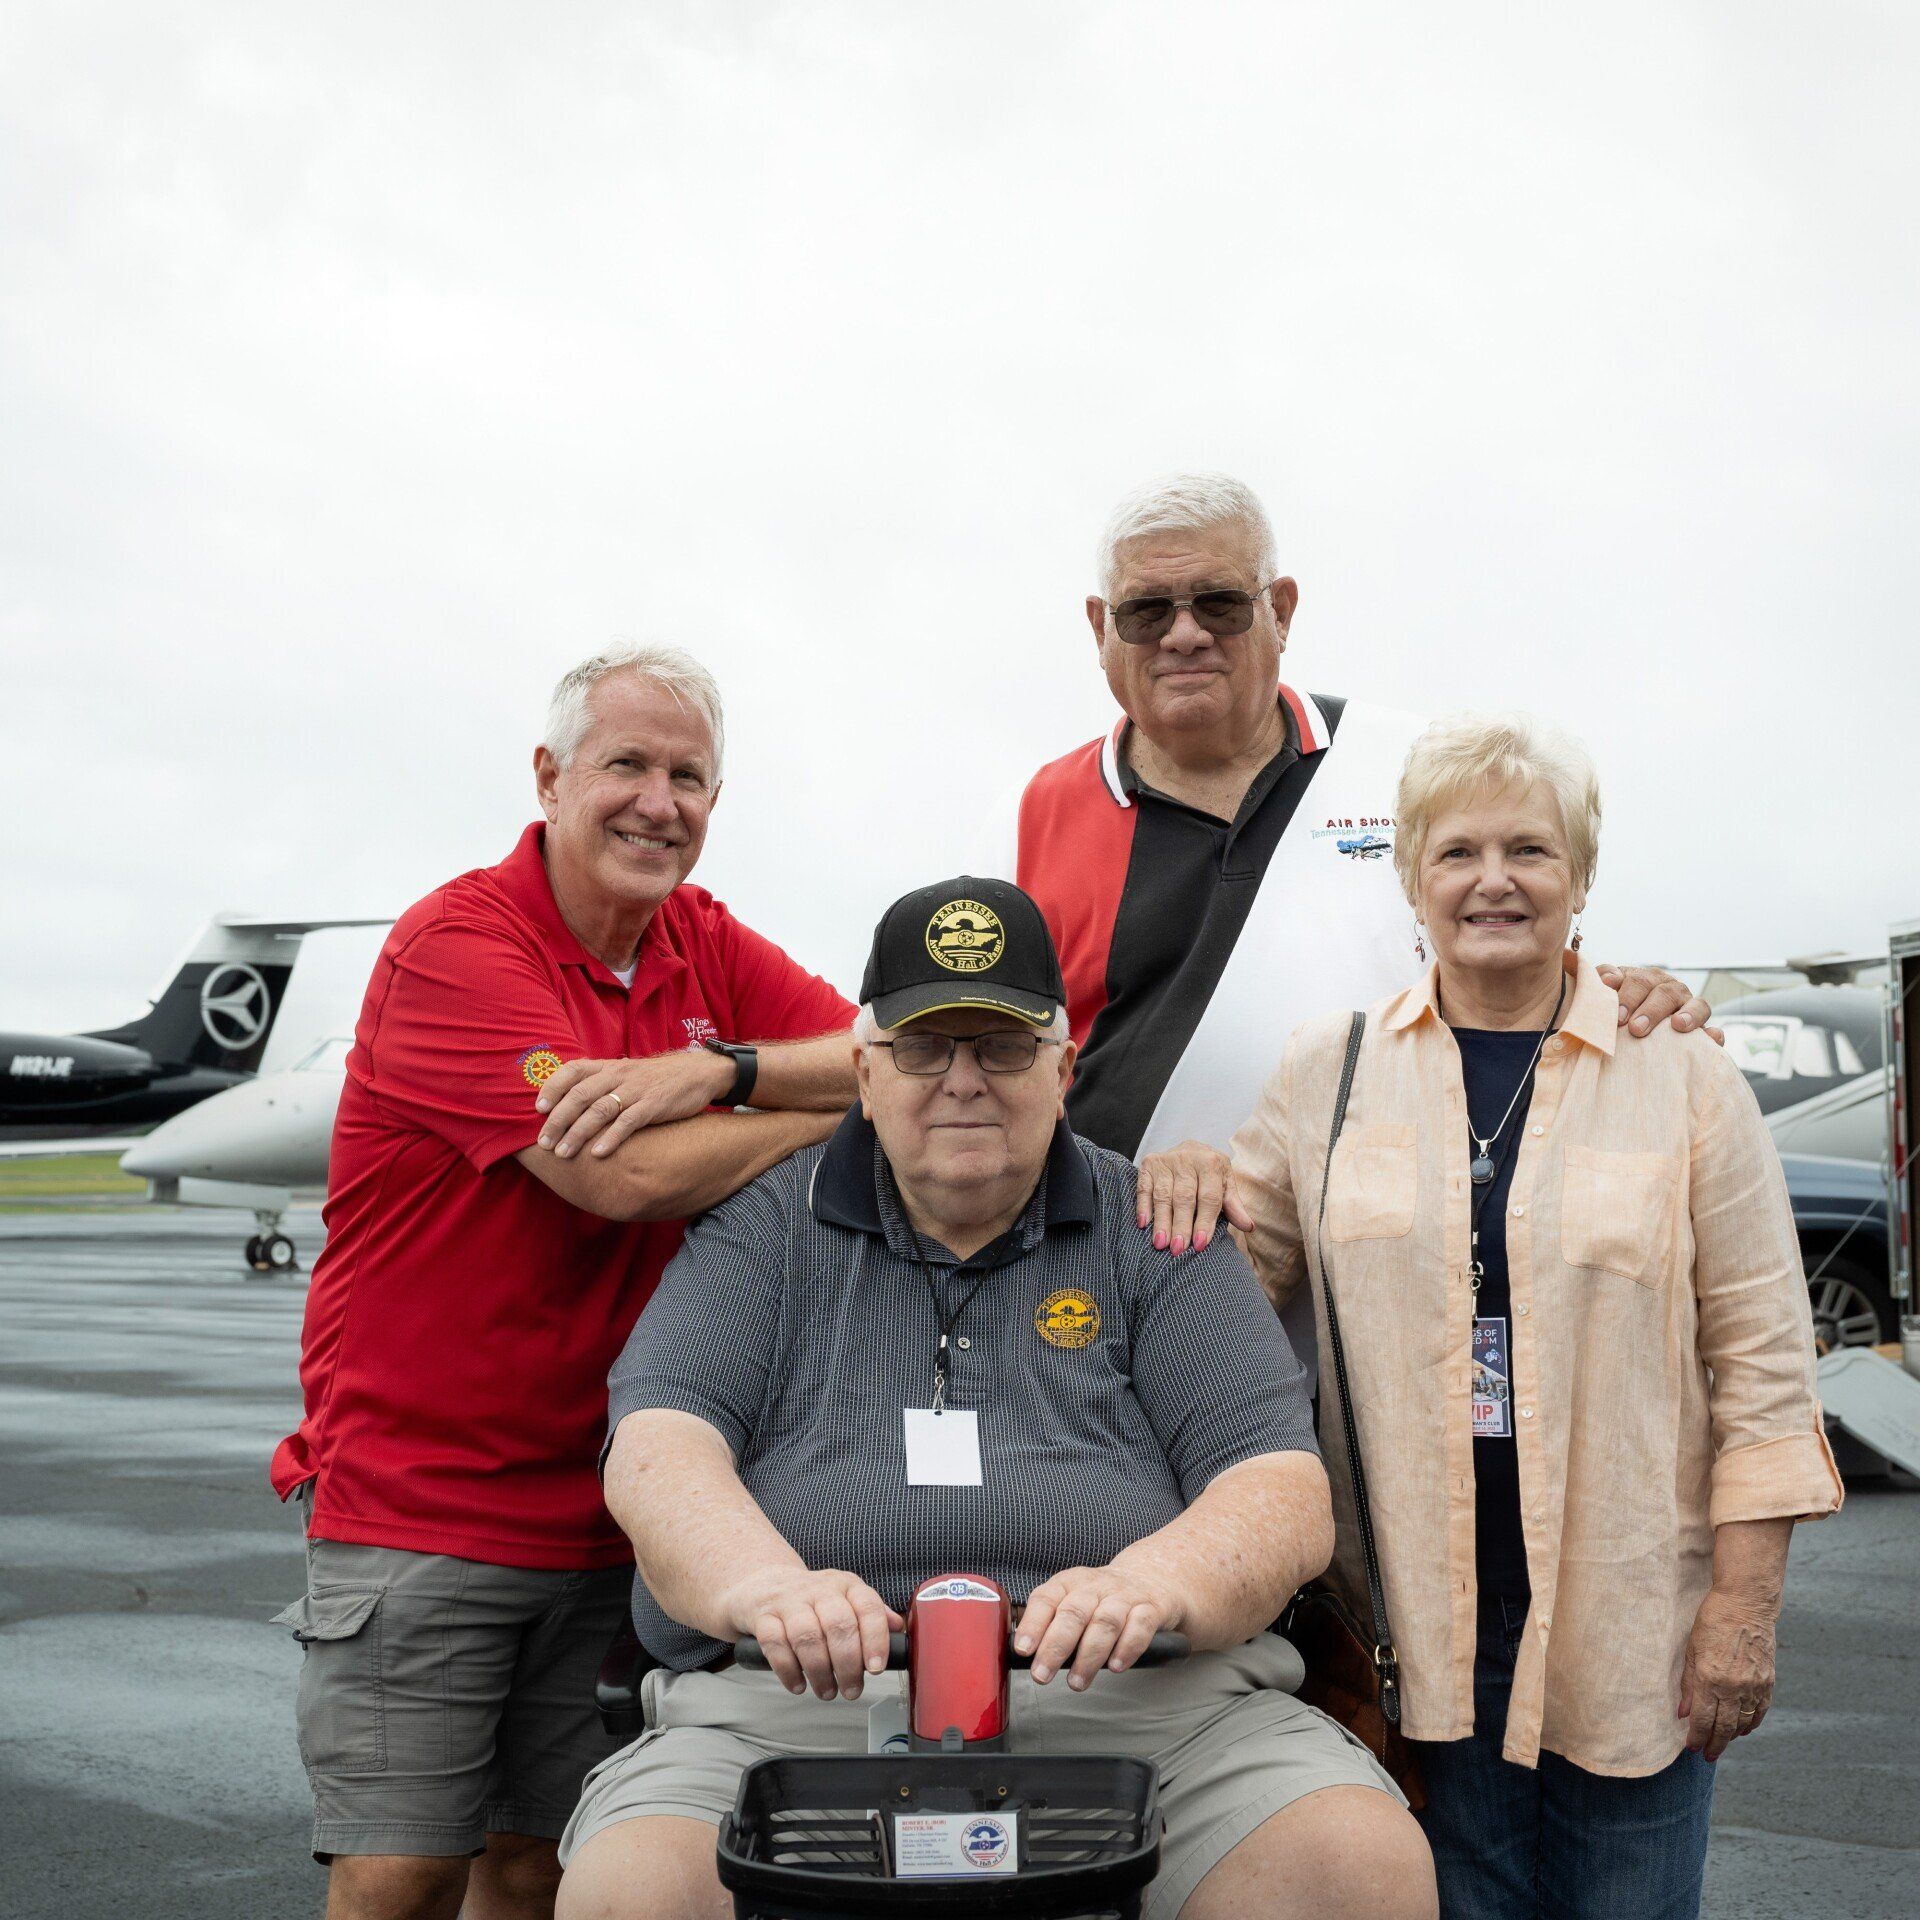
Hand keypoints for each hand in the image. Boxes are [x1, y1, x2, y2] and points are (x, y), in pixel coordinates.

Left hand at [535, 1050, 731, 1156]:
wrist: (698, 1073)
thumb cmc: (655, 1079)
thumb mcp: (626, 1073)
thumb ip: (600, 1083)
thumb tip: (567, 1103)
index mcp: (609, 1066)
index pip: (573, 1070)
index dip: (552, 1088)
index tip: (538, 1109)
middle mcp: (619, 1075)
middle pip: (580, 1095)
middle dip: (558, 1120)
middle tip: (543, 1143)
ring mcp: (636, 1090)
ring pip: (599, 1110)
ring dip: (578, 1133)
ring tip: (563, 1154)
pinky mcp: (654, 1105)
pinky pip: (628, 1122)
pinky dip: (611, 1138)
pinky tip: (598, 1153)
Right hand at [722, 1567, 903, 1700]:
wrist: (763, 1584)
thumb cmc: (812, 1600)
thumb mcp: (845, 1599)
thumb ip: (872, 1614)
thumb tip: (898, 1629)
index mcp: (845, 1585)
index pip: (867, 1607)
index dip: (875, 1639)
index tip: (876, 1668)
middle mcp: (819, 1589)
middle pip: (839, 1625)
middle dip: (848, 1664)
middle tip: (851, 1690)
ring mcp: (789, 1601)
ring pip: (807, 1636)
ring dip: (819, 1671)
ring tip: (826, 1692)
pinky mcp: (763, 1616)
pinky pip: (775, 1643)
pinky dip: (788, 1670)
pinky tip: (798, 1685)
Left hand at [1015, 1564, 1182, 1690]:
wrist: (1152, 1576)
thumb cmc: (1102, 1597)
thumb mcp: (1074, 1597)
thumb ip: (1052, 1620)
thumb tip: (1024, 1652)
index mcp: (1071, 1581)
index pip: (1047, 1598)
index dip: (1033, 1623)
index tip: (1023, 1649)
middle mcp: (1096, 1586)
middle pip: (1074, 1612)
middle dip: (1055, 1647)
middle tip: (1042, 1675)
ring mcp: (1125, 1596)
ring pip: (1105, 1622)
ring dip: (1089, 1655)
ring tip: (1076, 1681)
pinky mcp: (1151, 1608)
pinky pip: (1140, 1626)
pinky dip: (1127, 1648)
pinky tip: (1116, 1666)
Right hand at [1136, 1141, 1253, 1255]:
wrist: (1191, 1150)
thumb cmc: (1210, 1175)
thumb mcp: (1225, 1185)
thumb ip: (1233, 1206)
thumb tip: (1248, 1227)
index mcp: (1211, 1163)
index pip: (1208, 1197)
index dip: (1204, 1221)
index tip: (1199, 1244)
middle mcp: (1188, 1158)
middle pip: (1184, 1197)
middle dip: (1181, 1225)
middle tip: (1177, 1249)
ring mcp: (1166, 1160)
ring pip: (1163, 1195)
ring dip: (1161, 1221)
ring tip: (1160, 1244)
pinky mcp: (1149, 1163)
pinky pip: (1144, 1187)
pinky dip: (1143, 1206)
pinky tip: (1143, 1224)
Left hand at [1597, 964, 1720, 1043]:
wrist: (1626, 1033)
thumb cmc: (1613, 1010)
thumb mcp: (1604, 992)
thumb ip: (1603, 980)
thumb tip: (1610, 979)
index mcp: (1646, 979)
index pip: (1639, 981)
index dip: (1628, 997)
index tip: (1618, 1017)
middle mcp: (1670, 990)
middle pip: (1666, 993)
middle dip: (1651, 1010)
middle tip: (1636, 1029)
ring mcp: (1689, 1009)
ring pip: (1697, 1005)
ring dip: (1688, 1014)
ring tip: (1678, 1025)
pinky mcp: (1702, 1031)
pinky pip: (1713, 1031)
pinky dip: (1713, 1034)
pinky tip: (1711, 1037)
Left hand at [1679, 1588, 1777, 1759]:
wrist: (1746, 1604)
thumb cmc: (1712, 1621)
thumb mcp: (1691, 1649)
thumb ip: (1688, 1683)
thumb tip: (1683, 1713)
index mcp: (1710, 1678)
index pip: (1702, 1719)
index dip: (1696, 1737)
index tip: (1691, 1748)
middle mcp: (1734, 1687)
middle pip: (1724, 1727)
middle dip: (1714, 1744)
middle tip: (1707, 1756)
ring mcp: (1754, 1686)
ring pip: (1744, 1723)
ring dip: (1732, 1737)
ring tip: (1722, 1744)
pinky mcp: (1768, 1682)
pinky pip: (1760, 1712)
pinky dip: (1751, 1724)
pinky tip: (1743, 1730)